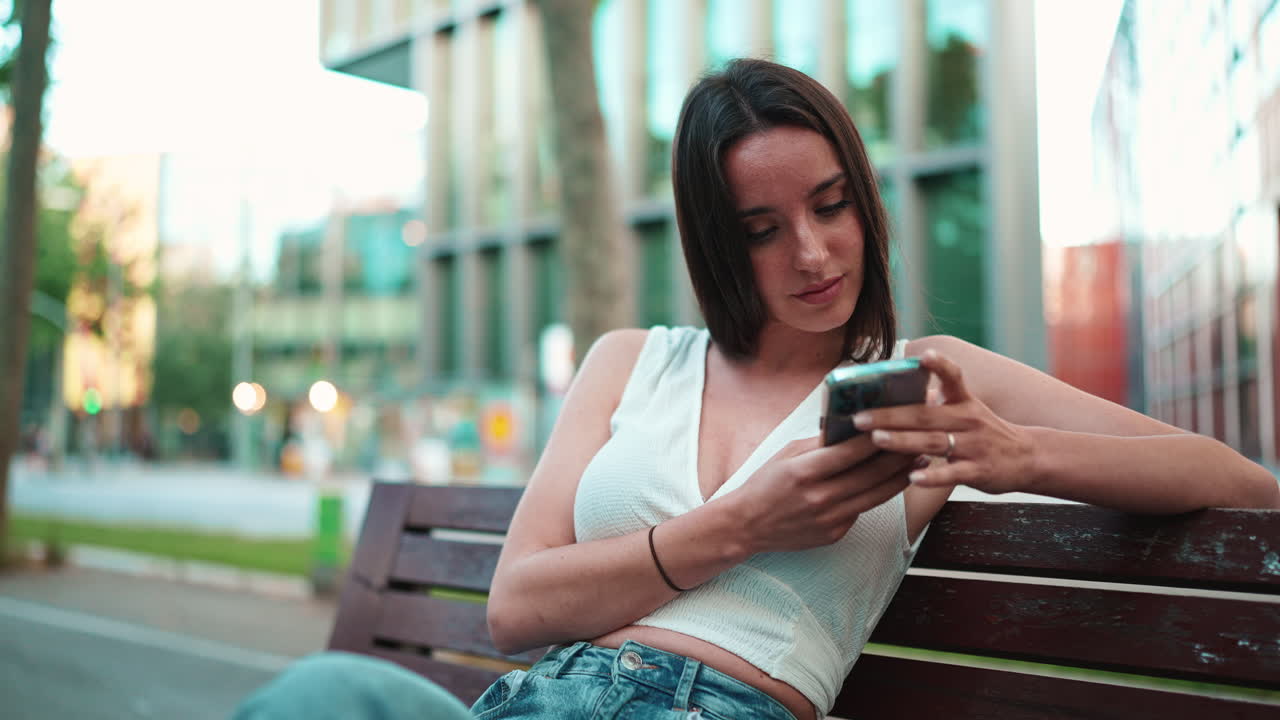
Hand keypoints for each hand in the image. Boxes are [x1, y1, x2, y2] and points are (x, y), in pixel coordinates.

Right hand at [730, 433, 915, 552]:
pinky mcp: (834, 533)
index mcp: (803, 472)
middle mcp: (818, 498)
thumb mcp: (786, 454)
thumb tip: (853, 426)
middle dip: (898, 456)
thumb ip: (820, 442)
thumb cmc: (766, 483)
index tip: (897, 422)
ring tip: (918, 459)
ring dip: (900, 476)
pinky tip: (893, 480)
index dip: (876, 438)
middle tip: (919, 439)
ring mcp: (828, 519)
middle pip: (870, 475)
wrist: (747, 525)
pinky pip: (862, 510)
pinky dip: (879, 493)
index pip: (849, 452)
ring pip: (876, 495)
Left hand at [855, 349, 1035, 493]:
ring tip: (876, 439)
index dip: (939, 365)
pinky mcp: (978, 471)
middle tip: (859, 417)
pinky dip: (933, 476)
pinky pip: (952, 473)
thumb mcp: (964, 410)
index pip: (952, 377)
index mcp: (962, 401)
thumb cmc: (983, 432)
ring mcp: (974, 445)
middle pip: (925, 415)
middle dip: (890, 415)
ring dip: (903, 441)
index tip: (923, 355)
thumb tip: (887, 395)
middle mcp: (968, 419)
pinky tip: (913, 479)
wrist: (1028, 458)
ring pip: (934, 442)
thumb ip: (932, 403)